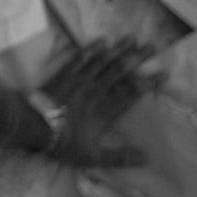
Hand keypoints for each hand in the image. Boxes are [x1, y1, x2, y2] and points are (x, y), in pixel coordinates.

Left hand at [40, 37, 165, 167]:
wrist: (33, 126)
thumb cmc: (63, 143)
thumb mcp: (92, 157)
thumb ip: (119, 157)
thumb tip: (147, 158)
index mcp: (104, 112)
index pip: (131, 94)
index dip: (148, 83)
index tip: (163, 72)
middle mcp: (95, 92)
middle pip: (119, 72)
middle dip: (136, 58)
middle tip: (151, 46)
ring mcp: (78, 81)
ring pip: (101, 62)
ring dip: (116, 49)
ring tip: (131, 38)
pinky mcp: (63, 74)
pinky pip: (79, 59)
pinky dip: (90, 49)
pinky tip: (100, 40)